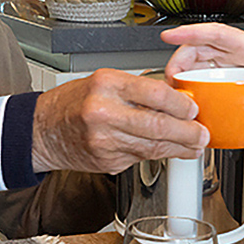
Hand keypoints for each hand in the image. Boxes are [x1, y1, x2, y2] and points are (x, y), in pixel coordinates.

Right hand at [32, 69, 208, 173]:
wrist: (41, 130)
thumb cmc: (73, 103)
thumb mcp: (103, 82)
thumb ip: (138, 89)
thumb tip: (175, 96)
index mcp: (106, 86)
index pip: (155, 94)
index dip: (181, 104)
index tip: (193, 108)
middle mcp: (104, 113)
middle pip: (158, 125)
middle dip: (187, 133)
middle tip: (202, 134)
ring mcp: (104, 141)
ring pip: (153, 147)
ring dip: (179, 149)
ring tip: (194, 146)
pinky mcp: (106, 161)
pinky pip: (140, 158)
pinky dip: (157, 155)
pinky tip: (168, 152)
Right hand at [160, 23, 243, 139]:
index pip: (218, 33)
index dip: (192, 32)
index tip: (170, 35)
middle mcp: (242, 53)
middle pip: (202, 48)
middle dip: (179, 59)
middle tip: (168, 79)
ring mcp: (236, 67)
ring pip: (201, 64)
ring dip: (184, 74)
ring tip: (174, 91)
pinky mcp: (235, 80)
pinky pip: (208, 79)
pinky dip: (196, 88)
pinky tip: (191, 101)